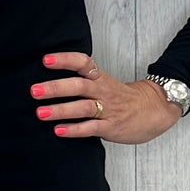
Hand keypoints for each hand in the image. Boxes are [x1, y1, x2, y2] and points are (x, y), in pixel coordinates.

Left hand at [29, 52, 181, 143]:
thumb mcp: (105, 82)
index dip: (65, 60)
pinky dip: (74, 129)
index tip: (46, 60)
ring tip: (41, 112)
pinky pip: (91, 128)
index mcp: (101, 77)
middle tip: (35, 90)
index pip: (83, 62)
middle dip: (56, 88)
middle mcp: (103, 91)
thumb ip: (84, 80)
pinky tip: (59, 130)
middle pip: (79, 85)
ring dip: (61, 110)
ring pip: (83, 107)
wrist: (154, 110)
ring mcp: (108, 110)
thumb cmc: (123, 97)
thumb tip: (51, 81)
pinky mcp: (111, 127)